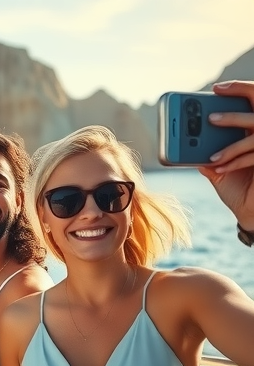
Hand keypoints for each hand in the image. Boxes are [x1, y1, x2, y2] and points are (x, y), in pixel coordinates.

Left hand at [200, 80, 253, 229]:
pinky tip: (217, 167)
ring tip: (211, 152)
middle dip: (233, 115)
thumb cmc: (235, 186)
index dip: (239, 90)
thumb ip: (206, 155)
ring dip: (231, 145)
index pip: (251, 102)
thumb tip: (185, 146)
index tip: (217, 88)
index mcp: (251, 131)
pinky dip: (233, 162)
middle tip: (210, 118)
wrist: (249, 210)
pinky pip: (252, 158)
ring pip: (253, 138)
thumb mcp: (217, 169)